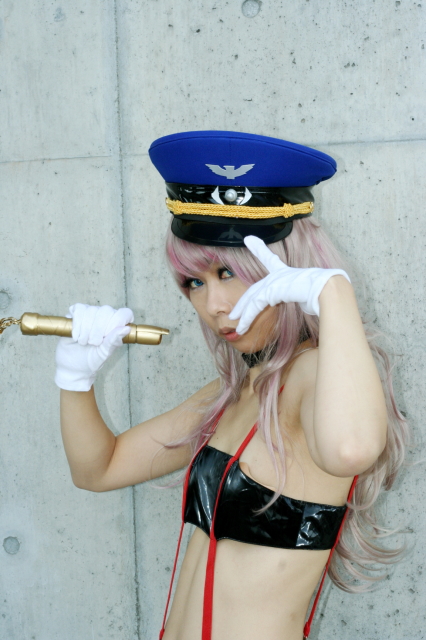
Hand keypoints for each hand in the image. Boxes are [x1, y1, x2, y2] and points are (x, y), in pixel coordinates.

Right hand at [55, 303, 133, 390]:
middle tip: (93, 343)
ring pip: (91, 310)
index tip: (108, 335)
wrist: (71, 366)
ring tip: (83, 342)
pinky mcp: (76, 314)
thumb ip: (114, 341)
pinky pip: (79, 309)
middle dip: (98, 329)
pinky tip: (76, 336)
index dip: (117, 321)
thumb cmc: (91, 360)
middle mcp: (105, 317)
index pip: (125, 313)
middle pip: (106, 310)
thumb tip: (126, 329)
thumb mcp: (104, 353)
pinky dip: (77, 324)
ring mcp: (90, 314)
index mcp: (116, 326)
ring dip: (86, 329)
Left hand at [228, 236, 350, 334]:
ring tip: (236, 327)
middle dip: (243, 303)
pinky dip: (247, 317)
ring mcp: (274, 280)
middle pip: (255, 289)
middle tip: (233, 315)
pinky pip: (255, 305)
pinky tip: (241, 326)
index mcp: (286, 272)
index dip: (259, 249)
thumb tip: (309, 305)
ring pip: (252, 299)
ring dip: (243, 315)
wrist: (328, 290)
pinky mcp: (272, 290)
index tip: (249, 239)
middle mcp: (279, 274)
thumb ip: (303, 298)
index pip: (269, 259)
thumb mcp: (309, 294)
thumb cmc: (324, 293)